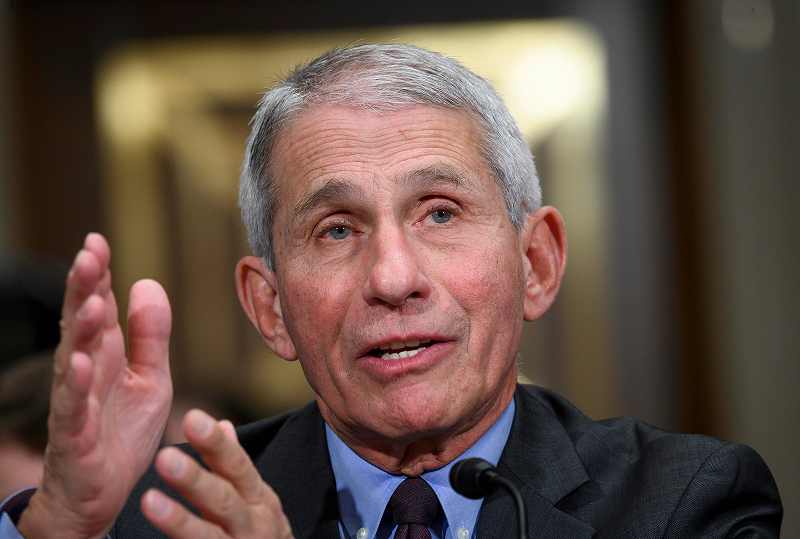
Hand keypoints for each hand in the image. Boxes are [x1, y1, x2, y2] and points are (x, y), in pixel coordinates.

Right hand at [18, 233, 172, 538]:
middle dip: (84, 288)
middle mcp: (86, 370)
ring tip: (91, 301)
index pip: (98, 305)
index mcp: (107, 352)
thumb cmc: (123, 430)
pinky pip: (73, 408)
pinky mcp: (75, 436)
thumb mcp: (151, 376)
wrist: (106, 490)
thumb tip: (147, 282)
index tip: (97, 240)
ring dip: (81, 330)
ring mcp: (77, 401)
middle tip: (88, 254)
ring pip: (73, 358)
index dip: (98, 274)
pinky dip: (76, 386)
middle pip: (82, 323)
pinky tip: (80, 363)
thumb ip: (150, 334)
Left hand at [141, 409, 293, 538]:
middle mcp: (252, 525)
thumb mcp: (254, 497)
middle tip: (164, 457)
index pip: (236, 465)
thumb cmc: (258, 533)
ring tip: (150, 502)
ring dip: (179, 521)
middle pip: (223, 500)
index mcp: (258, 499)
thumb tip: (221, 424)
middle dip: (194, 479)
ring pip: (209, 537)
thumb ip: (234, 466)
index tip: (192, 418)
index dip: (215, 444)